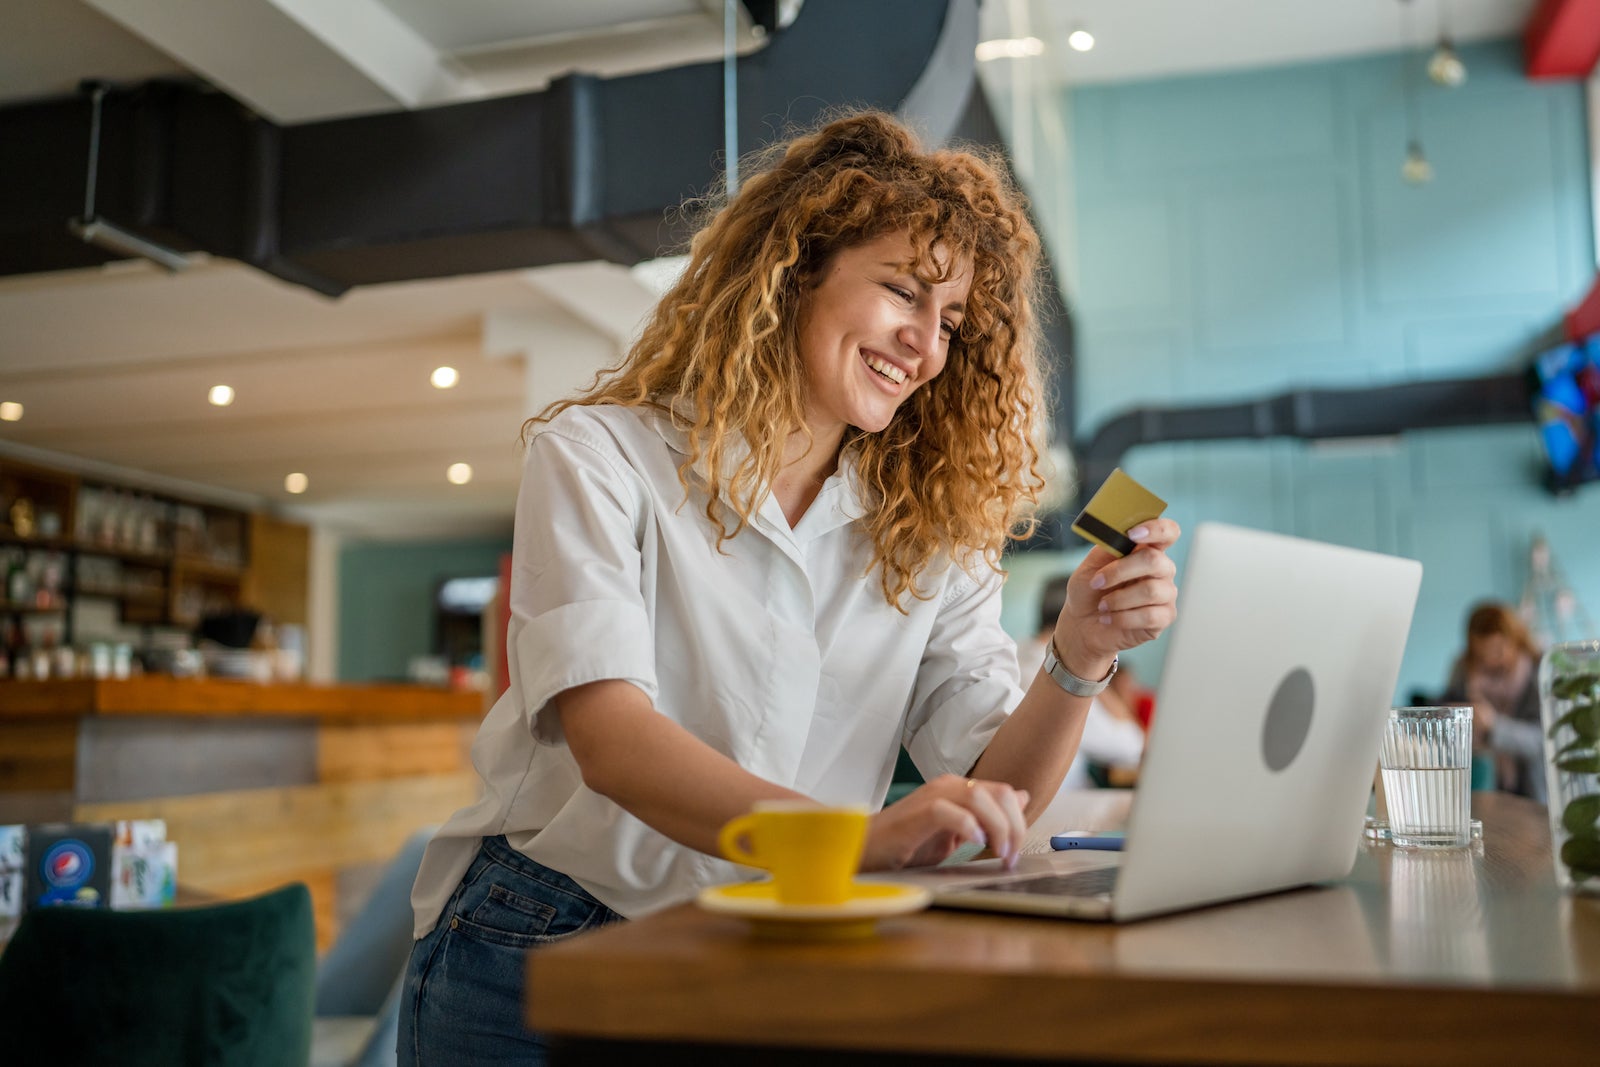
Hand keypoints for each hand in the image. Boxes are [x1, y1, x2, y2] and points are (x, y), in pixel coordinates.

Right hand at [859, 774, 1029, 871]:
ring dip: (998, 829)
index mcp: (959, 789)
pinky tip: (973, 844)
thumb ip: (987, 816)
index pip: (1004, 793)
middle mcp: (949, 786)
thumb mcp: (956, 831)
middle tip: (1010, 857)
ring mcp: (933, 796)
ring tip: (997, 855)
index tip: (1016, 852)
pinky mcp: (918, 813)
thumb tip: (1022, 798)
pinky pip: (950, 812)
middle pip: (1000, 794)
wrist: (866, 849)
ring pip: (980, 799)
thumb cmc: (907, 844)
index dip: (1018, 822)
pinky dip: (969, 827)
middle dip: (1014, 827)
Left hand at [1053, 518, 1181, 676]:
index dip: (1156, 529)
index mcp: (1146, 550)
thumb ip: (1106, 548)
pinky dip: (1123, 618)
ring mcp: (1165, 594)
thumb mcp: (1090, 566)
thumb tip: (1118, 534)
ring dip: (1119, 599)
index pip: (1168, 532)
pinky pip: (1150, 615)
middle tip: (1097, 582)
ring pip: (1151, 590)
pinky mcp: (1164, 617)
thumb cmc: (1089, 592)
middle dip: (1120, 571)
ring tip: (1102, 605)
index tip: (1132, 534)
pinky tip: (1110, 619)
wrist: (1082, 625)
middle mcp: (1161, 570)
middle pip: (1154, 560)